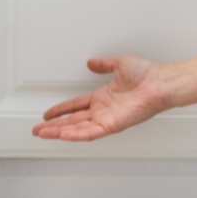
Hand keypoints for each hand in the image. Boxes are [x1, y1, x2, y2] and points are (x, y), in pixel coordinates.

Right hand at [32, 55, 169, 141]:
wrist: (159, 82)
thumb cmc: (146, 75)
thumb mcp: (119, 64)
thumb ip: (104, 64)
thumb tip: (92, 62)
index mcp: (103, 97)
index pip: (76, 105)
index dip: (61, 110)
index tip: (48, 114)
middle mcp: (103, 110)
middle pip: (72, 121)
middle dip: (53, 126)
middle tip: (38, 130)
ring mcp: (107, 119)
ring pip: (77, 129)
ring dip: (59, 132)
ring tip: (42, 134)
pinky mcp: (112, 125)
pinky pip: (90, 132)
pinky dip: (76, 135)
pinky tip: (63, 135)